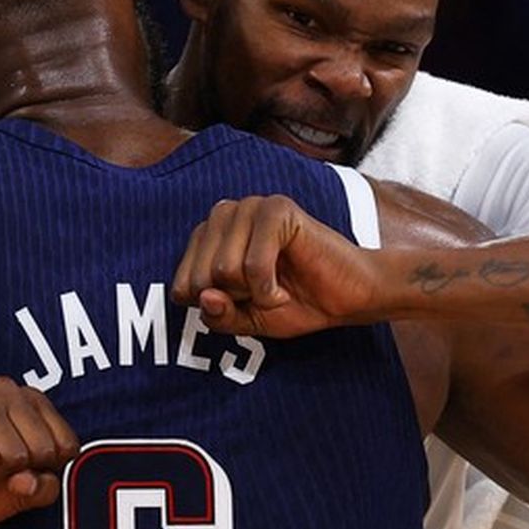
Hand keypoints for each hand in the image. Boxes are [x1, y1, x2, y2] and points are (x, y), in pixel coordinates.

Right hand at [0, 377, 78, 528]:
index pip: (68, 445)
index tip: (17, 469)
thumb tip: (30, 478)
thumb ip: (45, 488)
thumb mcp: (26, 494)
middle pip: (42, 449)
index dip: (44, 470)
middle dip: (17, 472)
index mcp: (32, 400)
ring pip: (14, 454)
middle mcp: (6, 389)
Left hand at [171, 195, 382, 337]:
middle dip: (235, 299)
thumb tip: (203, 296)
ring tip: (276, 285)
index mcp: (208, 236)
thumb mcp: (246, 321)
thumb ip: (217, 316)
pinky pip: (253, 265)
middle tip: (264, 292)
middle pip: (200, 278)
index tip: (245, 301)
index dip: (216, 307)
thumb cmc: (295, 304)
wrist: (347, 298)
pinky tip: (286, 284)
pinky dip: (269, 289)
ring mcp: (249, 207)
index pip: (181, 286)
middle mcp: (224, 215)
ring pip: (224, 270)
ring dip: (254, 293)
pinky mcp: (276, 209)